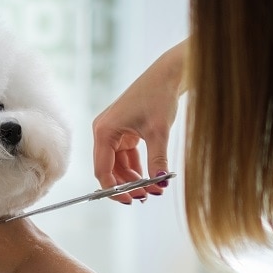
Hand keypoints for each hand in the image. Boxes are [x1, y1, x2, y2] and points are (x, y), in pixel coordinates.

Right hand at [92, 40, 186, 201]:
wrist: (169, 72)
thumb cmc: (159, 95)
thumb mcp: (159, 132)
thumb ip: (157, 160)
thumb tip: (159, 184)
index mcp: (103, 131)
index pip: (102, 170)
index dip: (114, 189)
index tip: (129, 200)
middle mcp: (104, 132)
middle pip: (109, 169)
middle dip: (126, 185)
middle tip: (145, 197)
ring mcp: (114, 131)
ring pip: (118, 164)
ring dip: (132, 178)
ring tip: (150, 189)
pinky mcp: (124, 130)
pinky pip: (126, 156)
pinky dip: (137, 167)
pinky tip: (149, 177)